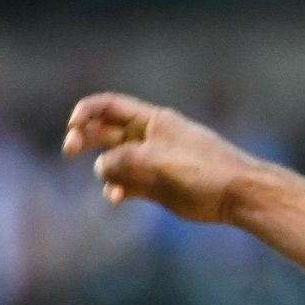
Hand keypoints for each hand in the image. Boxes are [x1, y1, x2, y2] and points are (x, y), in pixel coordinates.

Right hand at [62, 92, 263, 222]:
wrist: (235, 194)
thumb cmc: (202, 168)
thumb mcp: (159, 158)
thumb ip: (125, 159)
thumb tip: (100, 167)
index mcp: (151, 120)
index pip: (110, 106)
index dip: (87, 110)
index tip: (72, 123)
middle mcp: (148, 139)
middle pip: (104, 133)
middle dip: (84, 138)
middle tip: (69, 149)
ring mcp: (150, 163)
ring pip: (113, 162)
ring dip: (104, 171)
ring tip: (112, 184)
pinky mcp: (155, 187)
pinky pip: (125, 185)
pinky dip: (116, 190)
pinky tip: (116, 198)